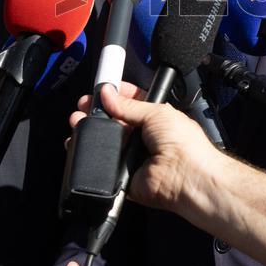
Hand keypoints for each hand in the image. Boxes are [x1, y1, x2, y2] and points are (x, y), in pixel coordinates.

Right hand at [71, 84, 220, 211]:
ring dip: (91, 131)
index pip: (130, 102)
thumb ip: (129, 105)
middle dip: (98, 111)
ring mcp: (131, 157)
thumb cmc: (184, 143)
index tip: (100, 88)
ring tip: (77, 120)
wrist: (187, 177)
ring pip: (105, 142)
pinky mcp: (122, 176)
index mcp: (155, 118)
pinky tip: (80, 142)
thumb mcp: (156, 112)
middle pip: (114, 121)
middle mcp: (143, 137)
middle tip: (84, 104)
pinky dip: (92, 156)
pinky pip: (102, 165)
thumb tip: (107, 93)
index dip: (115, 95)